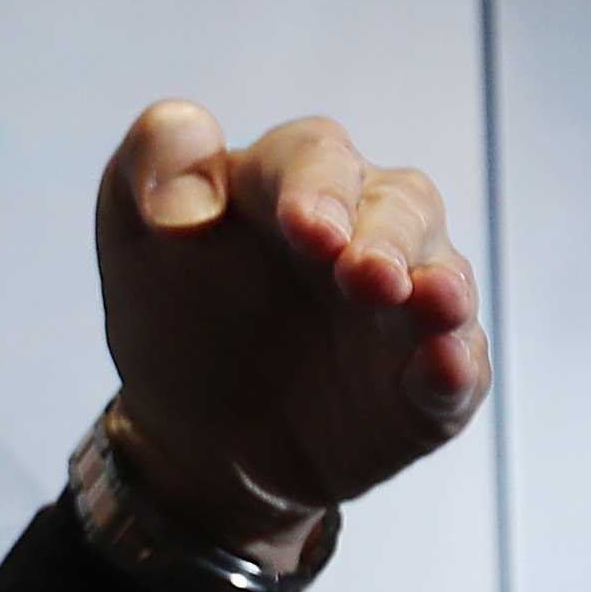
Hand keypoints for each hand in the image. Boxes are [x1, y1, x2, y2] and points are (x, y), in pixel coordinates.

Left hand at [90, 102, 487, 555]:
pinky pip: (458, 370)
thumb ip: (148, 168)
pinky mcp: (427, 382)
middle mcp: (367, 230)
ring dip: (441, 288)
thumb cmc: (173, 309)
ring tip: (430, 301)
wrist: (192, 433)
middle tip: (365, 276)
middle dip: (386, 237)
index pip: (316, 158)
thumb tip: (189, 197)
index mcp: (294, 181)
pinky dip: (455, 368)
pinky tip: (445, 367)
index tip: (300, 228)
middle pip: (402, 205)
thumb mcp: (132, 229)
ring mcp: (405, 308)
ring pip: (447, 276)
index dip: (315, 188)